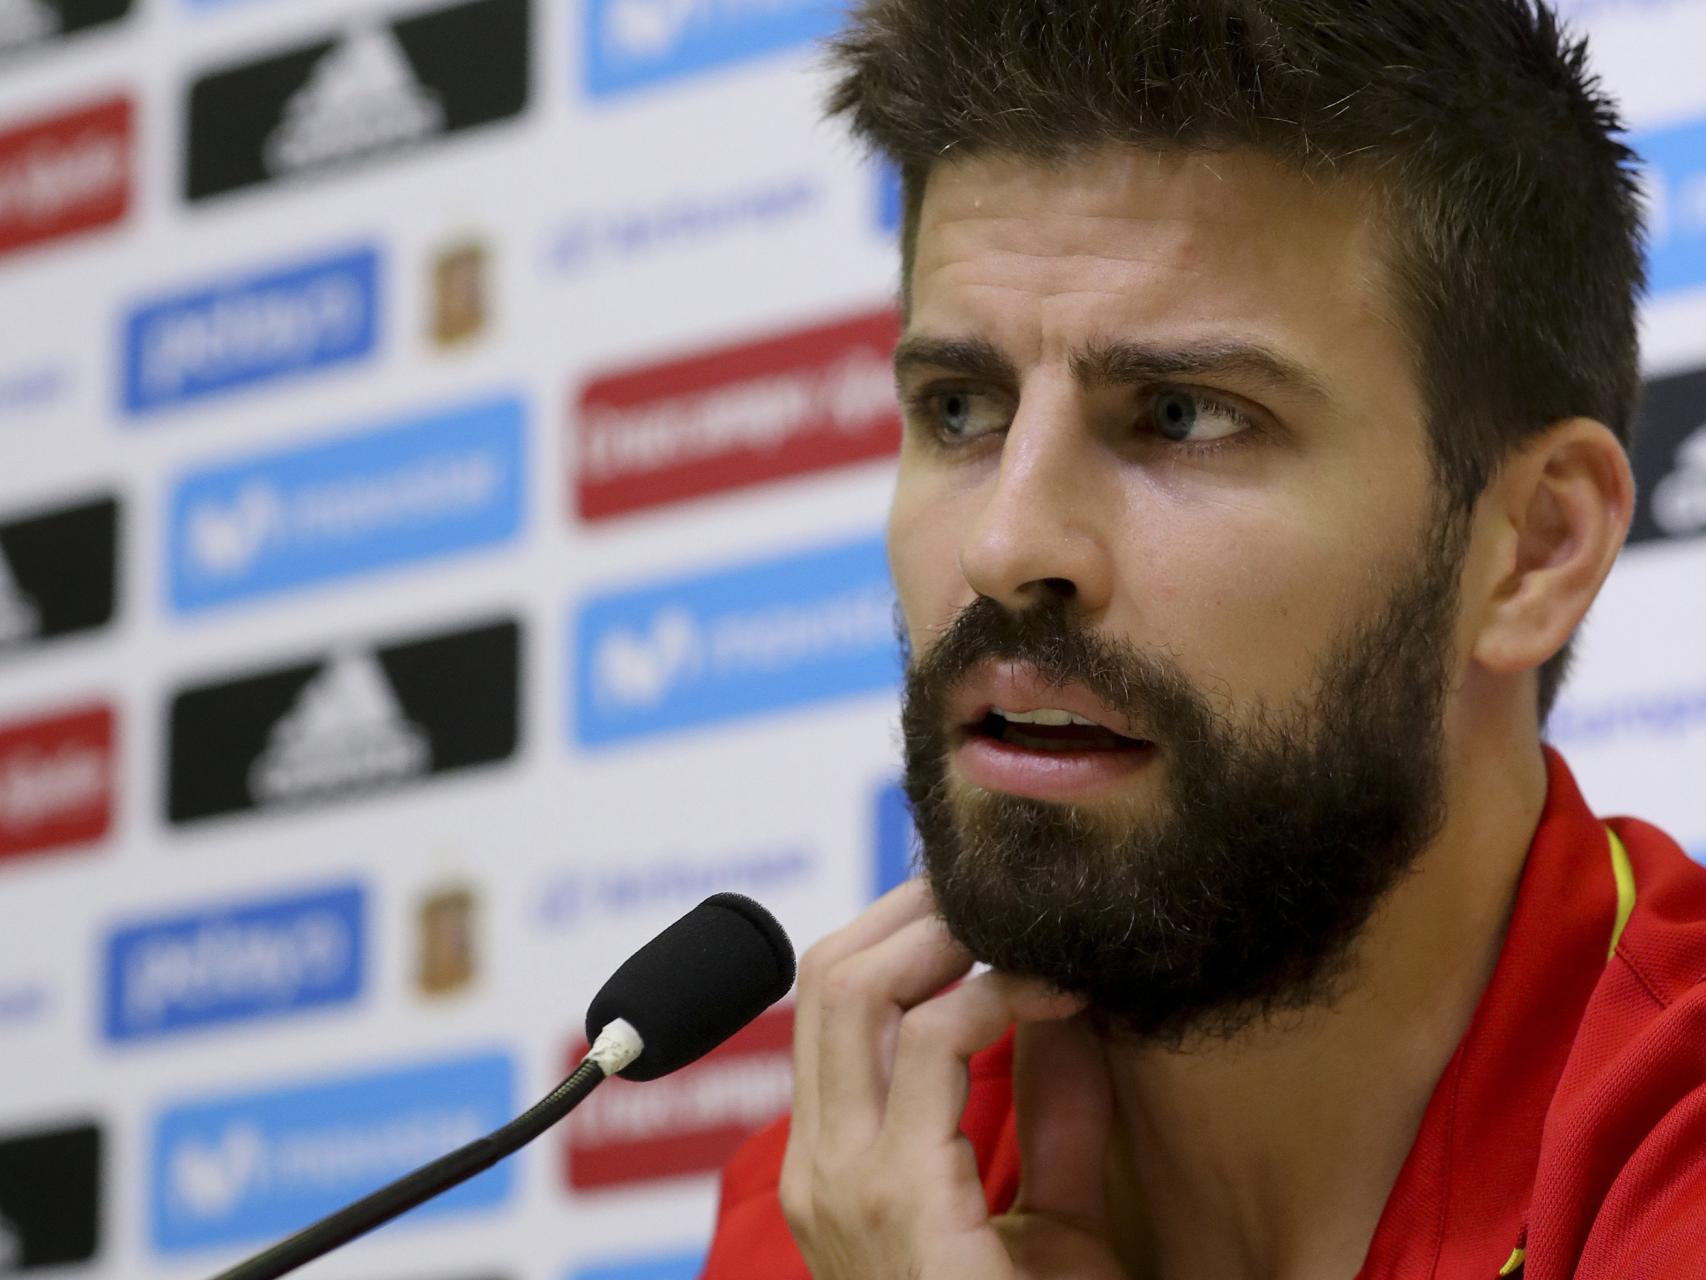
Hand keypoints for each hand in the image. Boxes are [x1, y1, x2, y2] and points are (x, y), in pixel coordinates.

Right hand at [780, 879, 1127, 1278]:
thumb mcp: (1049, 1217)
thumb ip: (1051, 1111)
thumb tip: (1066, 1004)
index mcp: (835, 1160)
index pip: (831, 997)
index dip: (904, 928)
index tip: (992, 908)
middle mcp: (819, 1162)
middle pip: (827, 972)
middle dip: (916, 908)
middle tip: (1003, 893)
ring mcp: (844, 1179)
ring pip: (854, 986)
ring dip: (946, 935)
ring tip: (1024, 929)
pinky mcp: (896, 1198)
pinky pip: (927, 1046)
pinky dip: (989, 996)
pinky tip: (1048, 995)